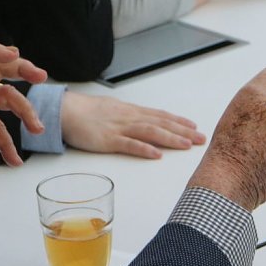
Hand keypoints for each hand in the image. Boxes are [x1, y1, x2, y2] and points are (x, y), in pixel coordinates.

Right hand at [60, 92, 206, 158]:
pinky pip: (129, 145)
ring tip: (187, 145)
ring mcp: (119, 128)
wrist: (65, 110)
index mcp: (130, 111)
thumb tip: (142, 120)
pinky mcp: (107, 140)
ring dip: (170, 138)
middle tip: (201, 138)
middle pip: (160, 123)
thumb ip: (127, 116)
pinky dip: (144, 149)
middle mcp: (128, 118)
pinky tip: (157, 154)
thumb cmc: (85, 112)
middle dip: (182, 131)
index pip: (159, 115)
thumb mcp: (111, 110)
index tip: (194, 126)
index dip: (178, 121)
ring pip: (150, 132)